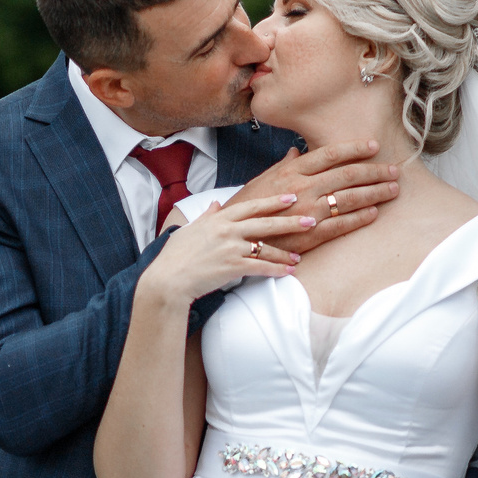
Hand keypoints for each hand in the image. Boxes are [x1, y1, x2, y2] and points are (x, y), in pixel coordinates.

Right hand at [144, 192, 309, 305]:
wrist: (168, 280)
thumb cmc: (175, 256)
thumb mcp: (190, 229)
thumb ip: (207, 216)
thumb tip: (216, 204)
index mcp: (219, 219)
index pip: (251, 206)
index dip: (272, 201)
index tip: (290, 197)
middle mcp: (227, 230)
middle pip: (265, 223)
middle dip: (290, 221)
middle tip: (310, 220)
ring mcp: (231, 248)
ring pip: (266, 248)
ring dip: (285, 253)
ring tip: (299, 257)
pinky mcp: (232, 268)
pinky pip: (261, 268)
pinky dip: (277, 270)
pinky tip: (289, 272)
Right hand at [228, 139, 397, 254]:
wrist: (235, 237)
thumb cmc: (248, 206)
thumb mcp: (263, 179)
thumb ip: (285, 165)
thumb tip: (298, 152)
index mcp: (292, 171)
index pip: (331, 154)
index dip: (355, 148)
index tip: (375, 146)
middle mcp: (302, 188)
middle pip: (347, 175)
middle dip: (375, 171)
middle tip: (395, 170)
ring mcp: (307, 212)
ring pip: (349, 199)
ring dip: (375, 193)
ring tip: (392, 190)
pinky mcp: (309, 235)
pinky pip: (341, 224)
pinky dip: (360, 218)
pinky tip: (374, 213)